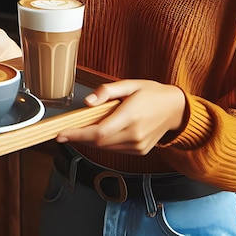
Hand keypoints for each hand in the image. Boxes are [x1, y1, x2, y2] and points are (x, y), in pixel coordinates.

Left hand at [56, 79, 185, 154]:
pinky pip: (114, 149)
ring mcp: (138, 146)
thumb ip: (106, 92)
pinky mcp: (139, 151)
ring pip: (105, 148)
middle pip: (99, 142)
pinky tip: (97, 132)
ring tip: (79, 129)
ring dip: (89, 140)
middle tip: (64, 130)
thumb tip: (87, 102)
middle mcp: (135, 135)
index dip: (77, 135)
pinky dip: (102, 142)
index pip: (99, 132)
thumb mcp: (129, 84)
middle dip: (78, 137)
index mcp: (131, 116)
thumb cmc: (151, 93)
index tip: (60, 134)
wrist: (175, 109)